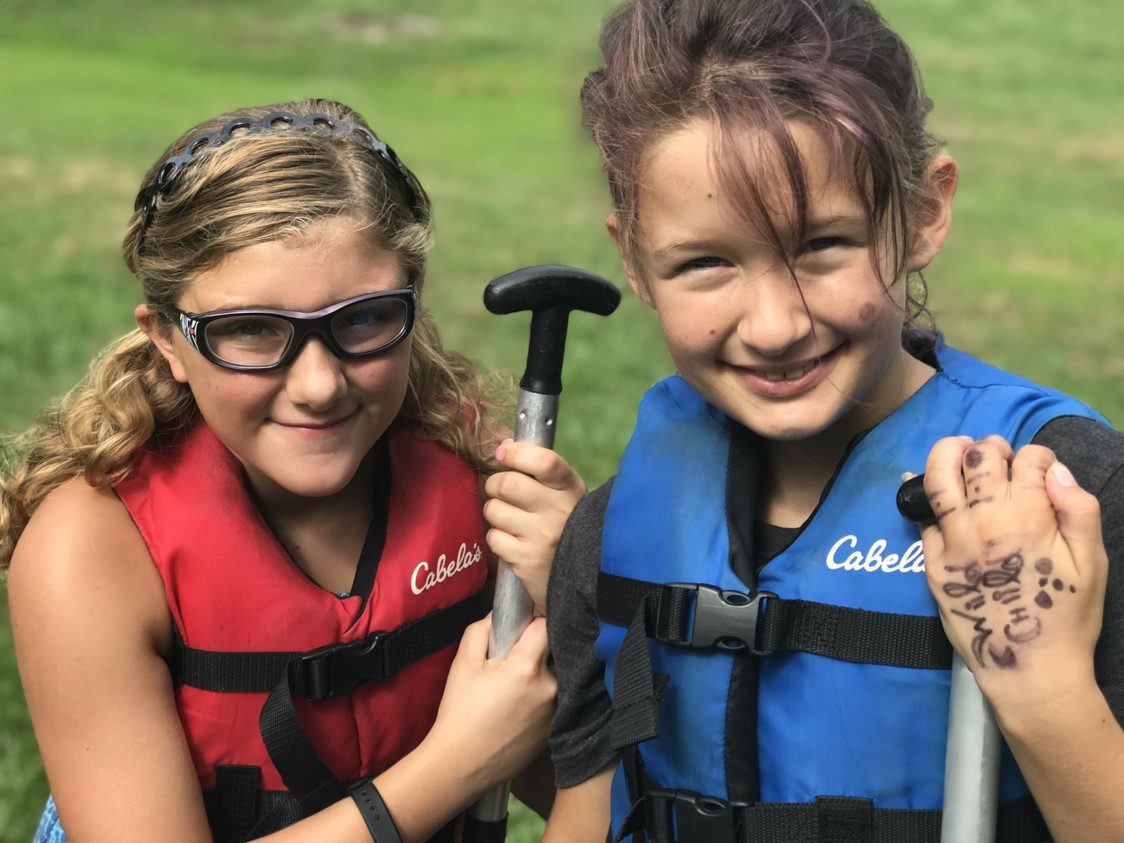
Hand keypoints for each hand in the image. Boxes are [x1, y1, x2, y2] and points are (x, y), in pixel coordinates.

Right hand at [425, 615, 556, 791]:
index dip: (532, 621)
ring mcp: (556, 710)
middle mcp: (550, 687)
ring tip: (513, 687)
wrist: (461, 764)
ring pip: (554, 676)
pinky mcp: (555, 729)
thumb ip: (482, 630)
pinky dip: (540, 697)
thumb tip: (500, 615)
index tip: (521, 627)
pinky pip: (554, 700)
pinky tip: (518, 708)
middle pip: (552, 651)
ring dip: (540, 674)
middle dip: (536, 649)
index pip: (545, 626)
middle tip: (512, 659)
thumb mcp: (463, 664)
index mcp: (527, 667)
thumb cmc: (459, 713)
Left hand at [483, 440, 585, 606]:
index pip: (544, 462)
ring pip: (494, 510)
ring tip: (510, 519)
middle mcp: (558, 511)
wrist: (584, 575)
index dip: (517, 453)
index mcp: (569, 489)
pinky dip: (498, 538)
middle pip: (506, 484)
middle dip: (494, 484)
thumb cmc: (567, 523)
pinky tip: (514, 541)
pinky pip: (494, 538)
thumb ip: (539, 469)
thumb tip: (504, 446)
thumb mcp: (565, 492)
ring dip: (495, 513)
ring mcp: (542, 537)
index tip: (503, 452)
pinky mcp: (527, 560)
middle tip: (500, 491)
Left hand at [917, 435, 1107, 703]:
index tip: (1037, 466)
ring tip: (956, 448)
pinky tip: (917, 480)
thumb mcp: (1093, 563)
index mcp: (1032, 517)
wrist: (1029, 669)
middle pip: (979, 459)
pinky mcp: (932, 562)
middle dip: (990, 447)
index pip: (1029, 460)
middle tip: (995, 452)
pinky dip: (916, 490)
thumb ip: (1080, 510)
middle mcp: (987, 521)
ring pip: (940, 478)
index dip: (1037, 456)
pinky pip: (919, 517)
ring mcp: (954, 540)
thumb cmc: (1068, 617)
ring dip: (947, 453)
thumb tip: (1057, 471)